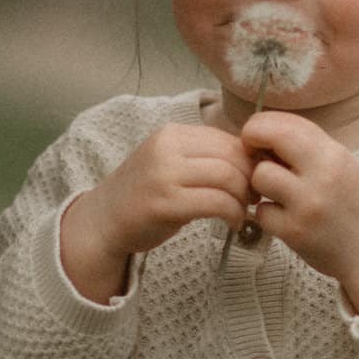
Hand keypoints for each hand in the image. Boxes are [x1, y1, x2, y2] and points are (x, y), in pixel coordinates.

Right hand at [60, 124, 253, 300]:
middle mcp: (167, 149)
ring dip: (244, 198)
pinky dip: (233, 214)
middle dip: (251, 178)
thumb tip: (251, 159)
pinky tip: (233, 223)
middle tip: (254, 197)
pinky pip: (216, 203)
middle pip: (230, 156)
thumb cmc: (143, 194)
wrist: (103, 221)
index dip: (249, 159)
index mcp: (171, 134)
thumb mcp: (169, 162)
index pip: (226, 138)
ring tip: (242, 211)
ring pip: (227, 178)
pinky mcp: (166, 204)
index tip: (255, 179)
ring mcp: (164, 175)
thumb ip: (202, 156)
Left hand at [241, 110, 358, 325]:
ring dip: (261, 183)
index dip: (260, 125)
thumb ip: (304, 144)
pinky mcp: (294, 232)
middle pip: (266, 138)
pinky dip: (269, 213)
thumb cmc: (352, 201)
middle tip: (256, 155)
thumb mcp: (339, 161)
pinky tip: (284, 216)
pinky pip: (262, 212)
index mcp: (333, 154)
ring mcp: (306, 205)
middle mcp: (321, 176)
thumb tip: (261, 133)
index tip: (258, 137)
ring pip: (259, 176)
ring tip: (278, 191)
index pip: (284, 122)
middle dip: (252, 143)